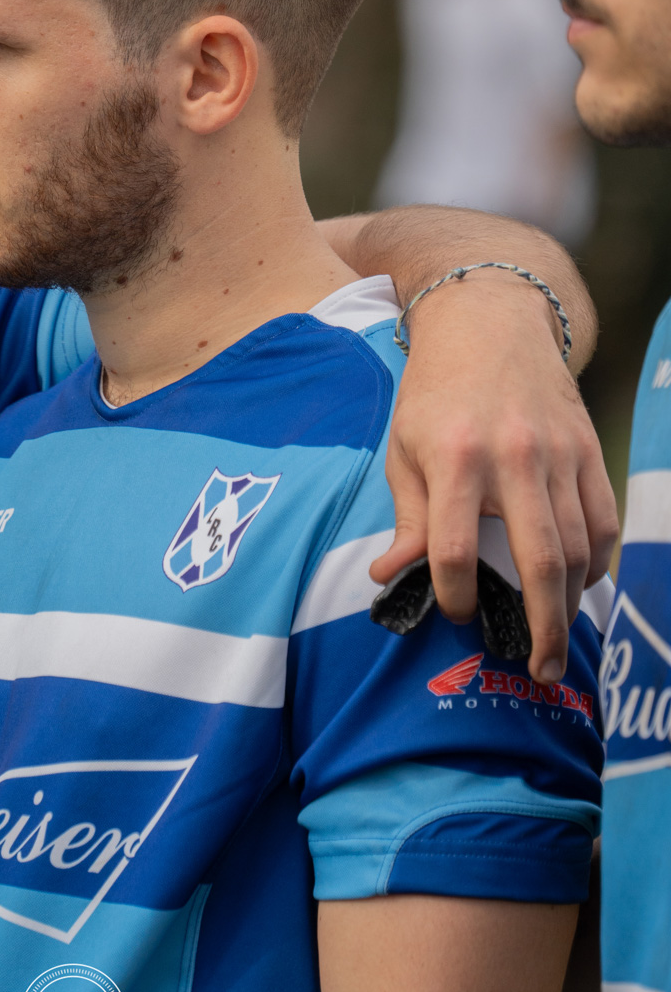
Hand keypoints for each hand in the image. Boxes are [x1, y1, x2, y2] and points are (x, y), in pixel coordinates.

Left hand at [370, 273, 617, 684]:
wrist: (489, 322)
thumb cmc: (436, 390)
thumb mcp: (404, 446)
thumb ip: (408, 517)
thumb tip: (390, 578)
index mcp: (454, 457)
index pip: (451, 549)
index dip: (452, 595)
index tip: (455, 612)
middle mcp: (512, 457)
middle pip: (536, 560)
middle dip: (540, 625)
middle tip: (538, 669)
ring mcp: (557, 453)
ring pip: (578, 546)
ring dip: (571, 602)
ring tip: (556, 638)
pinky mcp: (587, 449)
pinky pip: (602, 519)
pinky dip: (597, 560)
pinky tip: (580, 583)